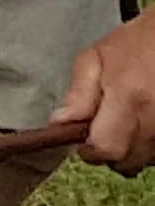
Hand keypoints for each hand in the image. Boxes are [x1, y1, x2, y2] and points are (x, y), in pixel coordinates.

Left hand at [55, 10, 154, 175]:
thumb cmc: (136, 44)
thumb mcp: (95, 58)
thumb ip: (77, 94)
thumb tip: (60, 123)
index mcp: (129, 98)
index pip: (106, 148)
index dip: (89, 149)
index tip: (82, 139)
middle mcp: (154, 119)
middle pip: (126, 162)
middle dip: (109, 151)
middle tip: (104, 126)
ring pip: (145, 162)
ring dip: (131, 150)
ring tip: (127, 120)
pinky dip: (148, 146)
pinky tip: (143, 124)